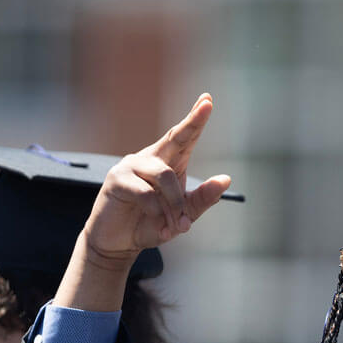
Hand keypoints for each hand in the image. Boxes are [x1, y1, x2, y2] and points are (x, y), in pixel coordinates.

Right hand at [82, 93, 232, 270]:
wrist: (118, 243)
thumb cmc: (150, 224)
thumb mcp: (182, 216)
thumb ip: (202, 200)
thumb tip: (225, 179)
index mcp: (169, 163)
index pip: (184, 137)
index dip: (196, 118)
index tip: (208, 100)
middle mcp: (151, 159)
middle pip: (175, 138)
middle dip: (192, 122)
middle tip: (207, 104)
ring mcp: (132, 166)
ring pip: (165, 176)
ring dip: (175, 204)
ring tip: (177, 225)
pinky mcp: (117, 179)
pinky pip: (146, 192)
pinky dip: (157, 210)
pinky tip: (155, 220)